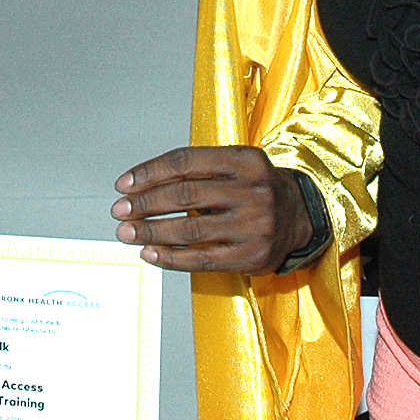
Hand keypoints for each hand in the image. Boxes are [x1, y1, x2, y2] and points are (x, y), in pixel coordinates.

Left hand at [112, 145, 312, 274]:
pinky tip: (151, 253)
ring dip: (151, 231)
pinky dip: (171, 257)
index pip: (186, 162)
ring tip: (127, 232)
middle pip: (185, 195)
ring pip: (190, 229)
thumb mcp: (235, 165)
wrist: (300, 216)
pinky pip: (202, 259)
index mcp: (245, 160)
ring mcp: (254, 225)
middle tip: (119, 210)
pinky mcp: (252, 256)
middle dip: (145, 203)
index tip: (124, 184)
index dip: (150, 172)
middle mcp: (253, 190)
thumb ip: (198, 170)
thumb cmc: (254, 187)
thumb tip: (141, 187)